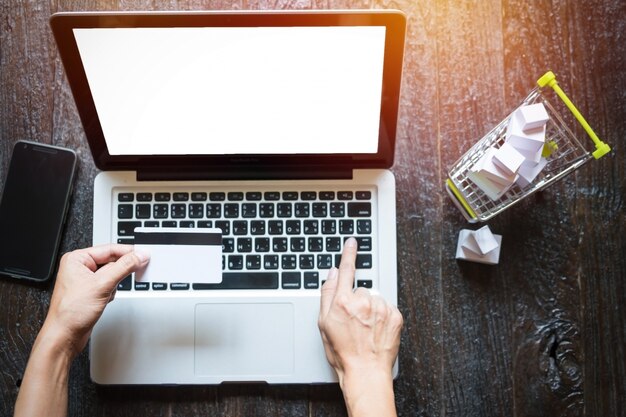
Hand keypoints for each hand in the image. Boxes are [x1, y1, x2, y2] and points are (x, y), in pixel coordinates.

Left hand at [43, 244, 148, 357]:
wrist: (65, 336)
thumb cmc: (70, 312)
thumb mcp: (102, 285)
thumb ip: (124, 267)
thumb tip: (139, 256)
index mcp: (77, 259)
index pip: (109, 249)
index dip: (128, 252)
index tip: (144, 254)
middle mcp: (80, 267)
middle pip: (112, 261)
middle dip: (120, 271)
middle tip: (135, 272)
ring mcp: (86, 280)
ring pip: (113, 274)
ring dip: (115, 283)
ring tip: (106, 293)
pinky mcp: (92, 291)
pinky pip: (110, 284)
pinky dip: (112, 291)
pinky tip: (105, 299)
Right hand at [318, 237, 401, 416]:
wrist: (366, 372)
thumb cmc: (342, 352)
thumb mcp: (324, 324)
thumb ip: (327, 295)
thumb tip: (331, 274)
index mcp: (343, 302)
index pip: (345, 271)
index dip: (348, 254)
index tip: (352, 242)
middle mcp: (363, 302)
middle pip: (360, 290)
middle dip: (357, 301)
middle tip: (354, 322)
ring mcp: (381, 308)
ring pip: (374, 299)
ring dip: (371, 309)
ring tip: (366, 328)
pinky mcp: (396, 315)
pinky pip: (387, 307)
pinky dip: (382, 315)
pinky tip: (376, 330)